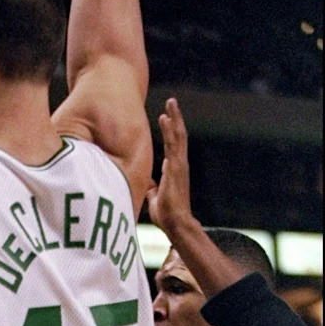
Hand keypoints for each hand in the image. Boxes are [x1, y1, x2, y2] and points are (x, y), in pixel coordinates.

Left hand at [146, 97, 192, 239]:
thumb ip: (151, 189)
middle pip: (178, 135)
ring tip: (170, 103)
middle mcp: (179, 164)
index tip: (164, 117)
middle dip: (174, 118)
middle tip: (171, 101)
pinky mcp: (177, 168)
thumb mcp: (154, 198)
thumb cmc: (166, 214)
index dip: (169, 131)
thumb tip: (146, 183)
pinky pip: (174, 144)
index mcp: (174, 169)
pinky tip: (167, 119)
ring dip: (174, 119)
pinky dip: (171, 130)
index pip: (172, 145)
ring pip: (178, 136)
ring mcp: (179, 165)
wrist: (175, 223)